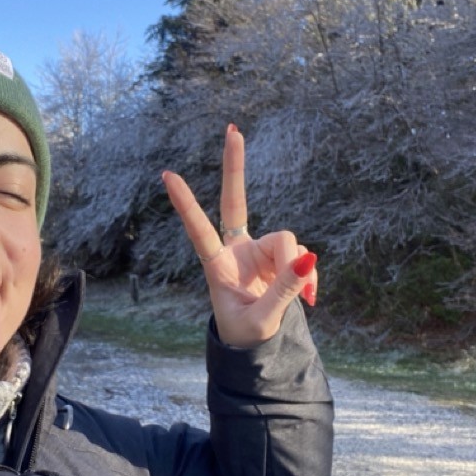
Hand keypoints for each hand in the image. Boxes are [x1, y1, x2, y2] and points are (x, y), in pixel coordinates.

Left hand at [162, 123, 318, 345]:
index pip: (199, 231)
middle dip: (235, 167)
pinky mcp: (279, 257)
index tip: (167, 175)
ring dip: (298, 268)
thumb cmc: (246, 334)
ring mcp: (258, 251)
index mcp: (217, 266)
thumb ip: (283, 290)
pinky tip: (309, 298)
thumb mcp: (262, 319)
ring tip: (302, 299)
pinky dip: (308, 275)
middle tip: (232, 129)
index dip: (186, 204)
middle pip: (238, 203)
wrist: (256, 346)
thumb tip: (309, 258)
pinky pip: (302, 257)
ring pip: (287, 241)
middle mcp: (236, 251)